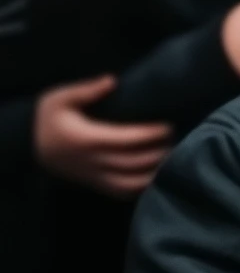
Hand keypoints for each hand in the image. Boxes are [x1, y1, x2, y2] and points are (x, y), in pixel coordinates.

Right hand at [33, 75, 173, 198]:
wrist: (30, 147)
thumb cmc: (50, 120)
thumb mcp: (59, 99)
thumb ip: (86, 90)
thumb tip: (113, 80)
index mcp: (87, 139)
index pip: (127, 140)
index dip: (151, 134)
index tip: (168, 126)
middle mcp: (94, 161)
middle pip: (135, 162)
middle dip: (159, 152)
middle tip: (176, 139)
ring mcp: (96, 177)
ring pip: (133, 182)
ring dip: (155, 172)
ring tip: (171, 156)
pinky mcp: (97, 185)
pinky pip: (124, 192)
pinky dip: (144, 187)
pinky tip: (157, 175)